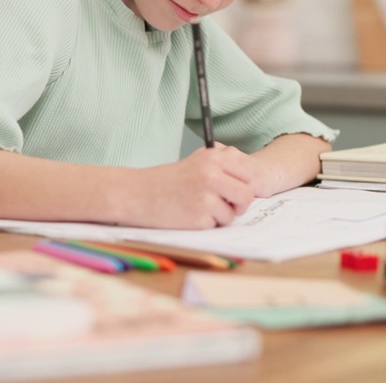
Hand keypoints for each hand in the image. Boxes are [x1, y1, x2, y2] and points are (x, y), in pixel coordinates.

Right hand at [123, 143, 256, 228]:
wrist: (136, 193)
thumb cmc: (166, 180)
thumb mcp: (195, 160)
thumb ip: (221, 162)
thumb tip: (248, 173)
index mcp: (213, 158)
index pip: (248, 174)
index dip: (244, 184)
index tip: (233, 189)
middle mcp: (211, 175)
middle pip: (246, 195)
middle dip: (238, 204)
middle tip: (225, 205)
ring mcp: (205, 197)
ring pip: (232, 214)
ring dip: (221, 216)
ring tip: (200, 208)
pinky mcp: (198, 218)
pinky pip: (215, 225)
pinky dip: (206, 224)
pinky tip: (189, 214)